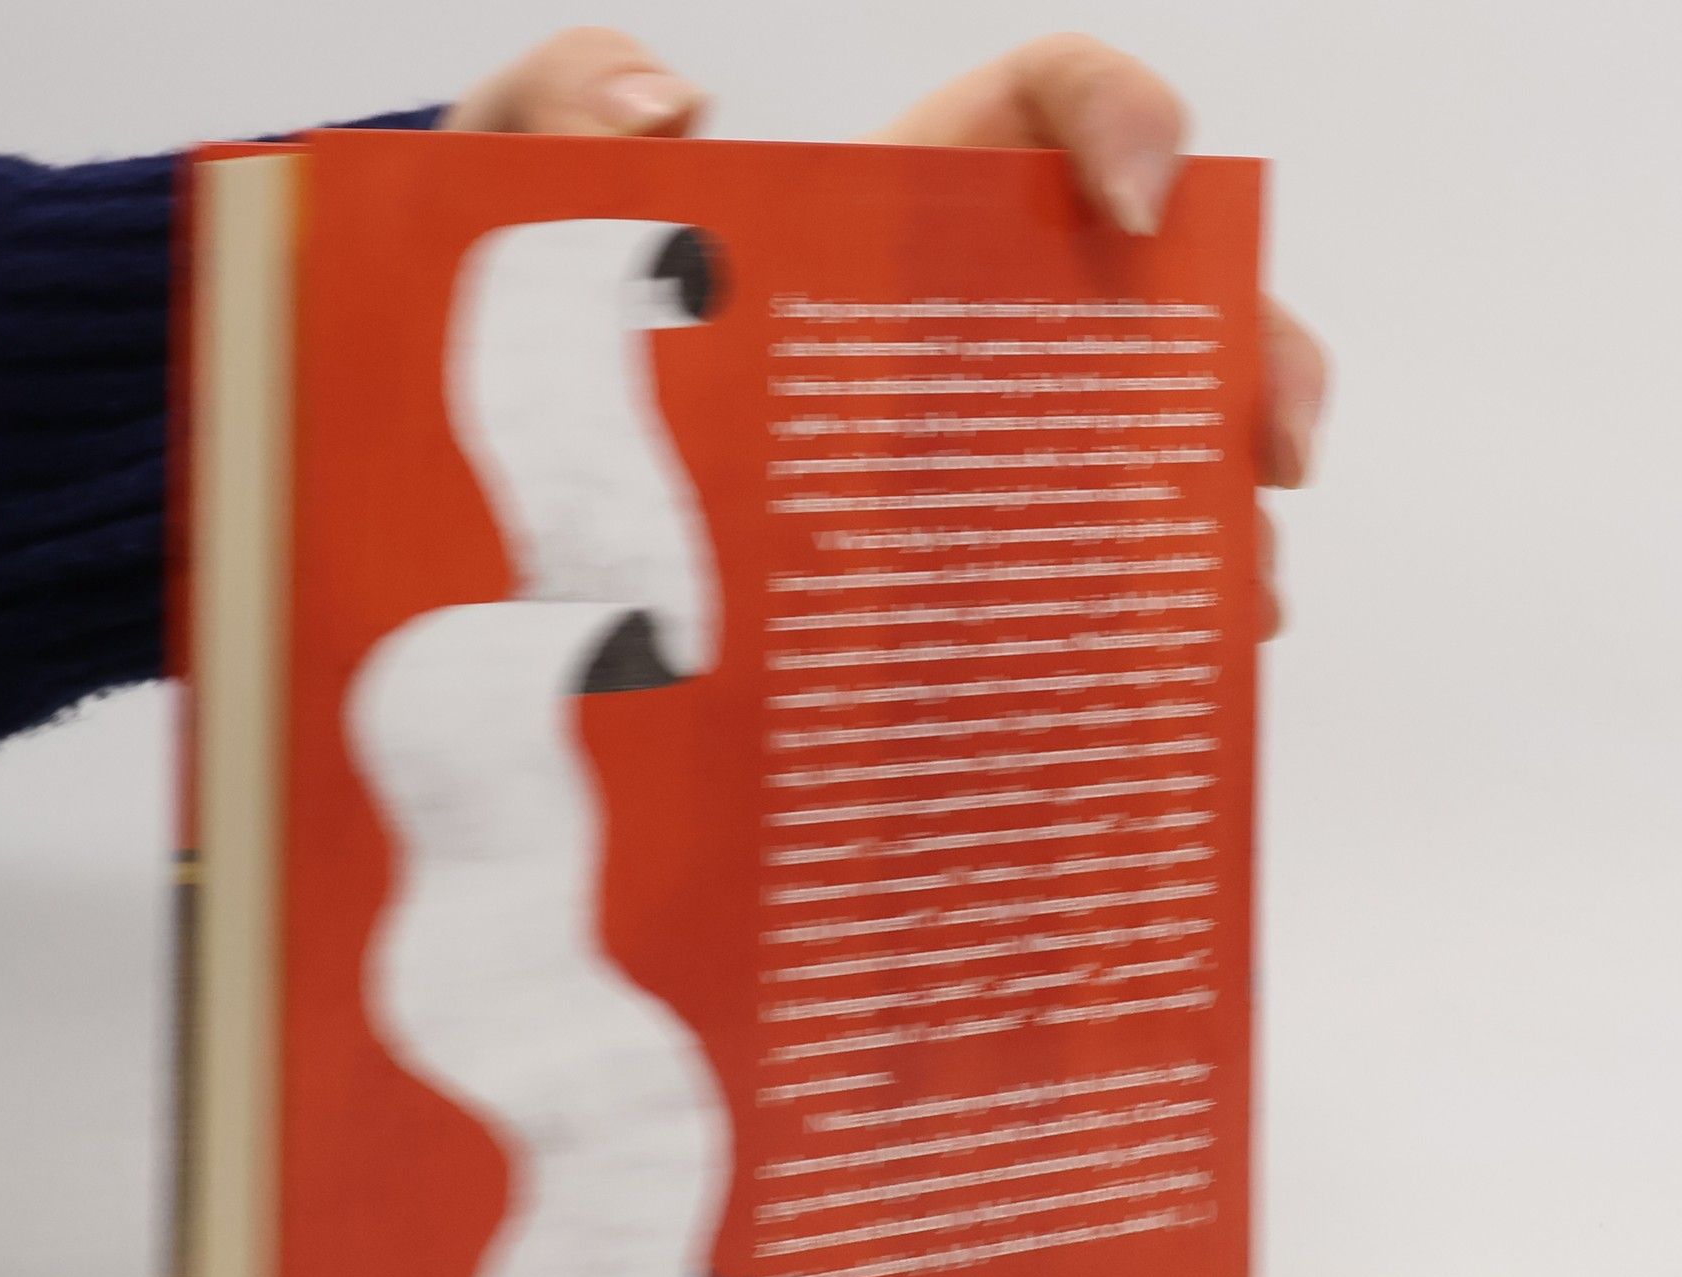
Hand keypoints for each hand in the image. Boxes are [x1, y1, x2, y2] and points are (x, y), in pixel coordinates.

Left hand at [448, 29, 1324, 639]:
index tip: (1141, 202)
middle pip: (1141, 311)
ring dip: (1197, 535)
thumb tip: (668, 107)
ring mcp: (940, 467)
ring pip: (1115, 473)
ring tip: (1234, 619)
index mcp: (873, 214)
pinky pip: (1034, 598)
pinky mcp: (914, 584)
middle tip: (1266, 454)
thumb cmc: (513, 341)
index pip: (1033, 113)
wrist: (492, 504)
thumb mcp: (501, 199)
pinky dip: (1102, 641)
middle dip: (1239, 361)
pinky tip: (1138, 688)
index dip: (1119, 117)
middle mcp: (941, 336)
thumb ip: (549, 106)